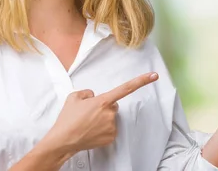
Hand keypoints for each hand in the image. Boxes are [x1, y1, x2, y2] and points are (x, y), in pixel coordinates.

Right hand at [42, 72, 158, 153]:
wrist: (63, 140)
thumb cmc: (67, 119)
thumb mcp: (74, 97)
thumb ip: (88, 92)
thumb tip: (94, 96)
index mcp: (103, 101)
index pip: (126, 88)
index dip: (141, 81)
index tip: (154, 76)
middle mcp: (110, 113)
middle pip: (113, 106)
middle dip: (104, 107)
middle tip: (89, 114)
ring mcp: (112, 126)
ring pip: (111, 118)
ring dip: (103, 119)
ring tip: (87, 123)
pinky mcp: (111, 137)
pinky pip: (110, 129)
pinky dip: (103, 129)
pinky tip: (91, 131)